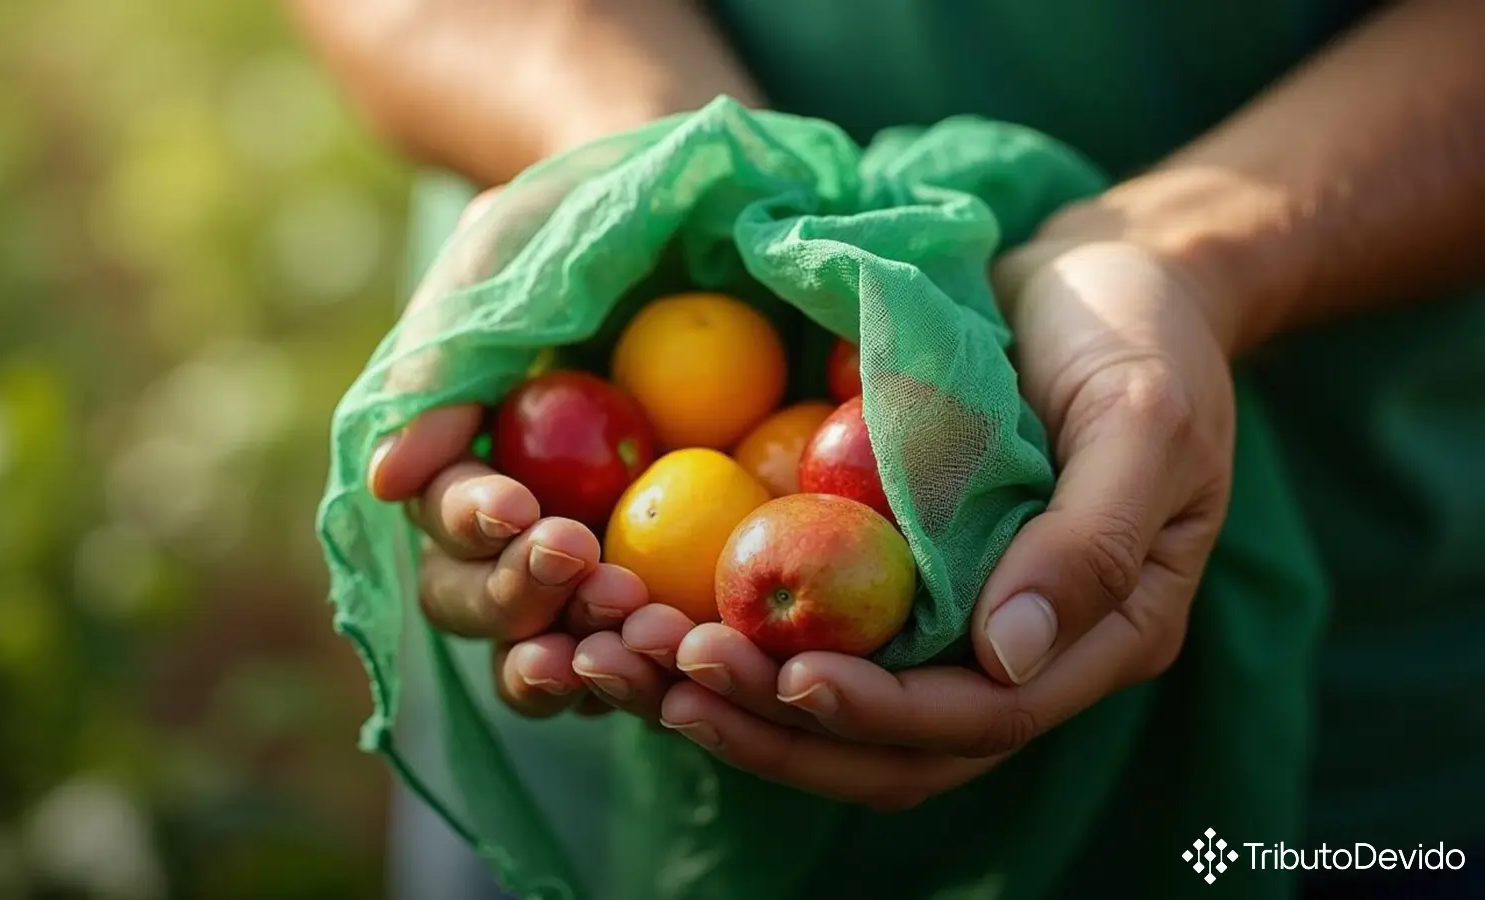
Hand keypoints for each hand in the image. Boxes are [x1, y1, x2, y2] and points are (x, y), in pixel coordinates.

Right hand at [368, 189, 650, 718]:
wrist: (685, 209)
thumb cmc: (577, 215)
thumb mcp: (508, 251)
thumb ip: (447, 357)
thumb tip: (385, 483)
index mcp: (460, 459)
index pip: (448, 515)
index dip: (472, 524)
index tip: (518, 510)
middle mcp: (511, 530)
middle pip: (483, 603)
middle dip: (520, 599)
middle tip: (581, 567)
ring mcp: (586, 561)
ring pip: (557, 645)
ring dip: (587, 651)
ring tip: (638, 633)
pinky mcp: (665, 573)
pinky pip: (650, 639)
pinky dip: (661, 659)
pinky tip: (694, 650)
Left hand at [592, 237, 1235, 809]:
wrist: (1100, 271)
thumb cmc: (1138, 332)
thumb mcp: (1142, 416)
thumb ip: (1092, 542)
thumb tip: (1008, 659)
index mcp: (1099, 635)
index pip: (980, 716)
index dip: (882, 712)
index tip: (790, 673)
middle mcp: (1020, 649)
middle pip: (891, 743)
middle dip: (778, 725)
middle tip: (673, 679)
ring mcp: (952, 615)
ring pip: (840, 703)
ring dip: (739, 700)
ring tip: (633, 662)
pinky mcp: (894, 571)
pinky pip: (814, 631)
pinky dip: (738, 635)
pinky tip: (654, 611)